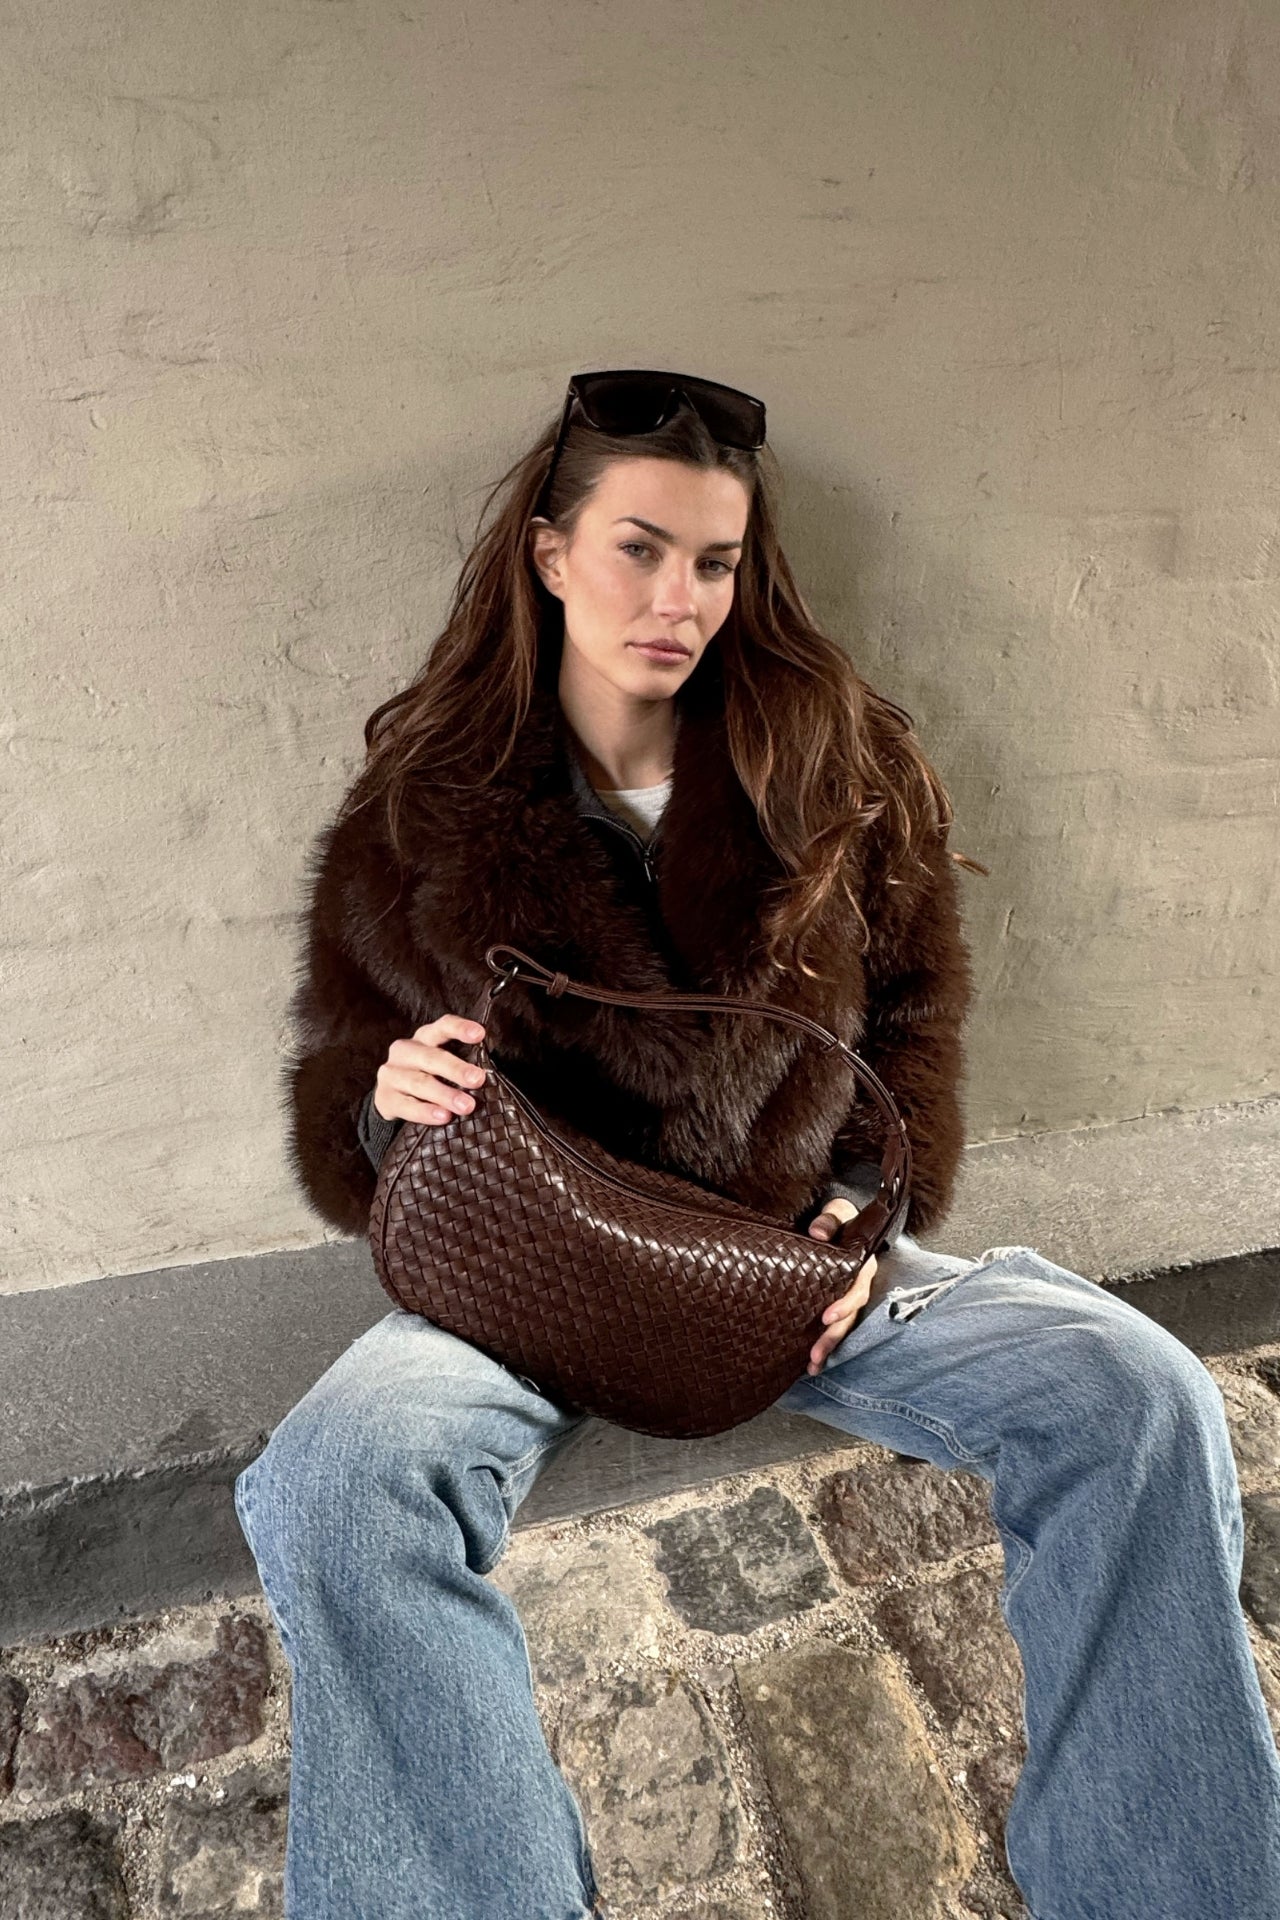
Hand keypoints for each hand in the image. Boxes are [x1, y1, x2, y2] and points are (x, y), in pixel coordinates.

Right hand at [373, 1014, 488, 1126]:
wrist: (392, 1099)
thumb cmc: (428, 1077)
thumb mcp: (440, 1065)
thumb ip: (461, 1063)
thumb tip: (490, 1074)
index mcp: (424, 1038)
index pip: (442, 1027)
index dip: (460, 1028)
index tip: (480, 1034)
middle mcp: (405, 1051)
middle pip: (431, 1057)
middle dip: (456, 1069)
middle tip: (478, 1080)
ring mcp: (391, 1074)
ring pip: (420, 1083)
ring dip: (445, 1095)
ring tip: (466, 1106)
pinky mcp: (384, 1098)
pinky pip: (406, 1106)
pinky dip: (425, 1112)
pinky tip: (443, 1117)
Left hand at [806, 1198, 877, 1374]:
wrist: (839, 1220)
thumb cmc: (839, 1218)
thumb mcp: (837, 1213)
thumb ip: (829, 1220)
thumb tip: (817, 1232)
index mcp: (862, 1265)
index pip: (857, 1289)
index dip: (844, 1305)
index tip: (826, 1317)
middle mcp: (859, 1284)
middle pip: (850, 1316)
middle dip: (834, 1337)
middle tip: (815, 1354)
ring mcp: (849, 1296)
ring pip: (843, 1326)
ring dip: (829, 1346)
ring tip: (812, 1366)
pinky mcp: (837, 1302)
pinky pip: (834, 1325)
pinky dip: (824, 1342)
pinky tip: (808, 1361)